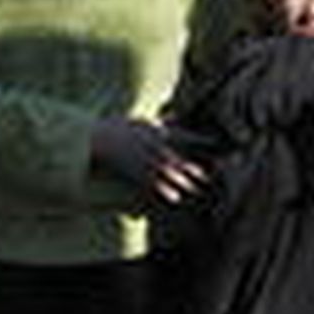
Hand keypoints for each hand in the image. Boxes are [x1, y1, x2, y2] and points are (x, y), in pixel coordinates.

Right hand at [89, 117, 212, 206]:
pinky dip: (163, 189)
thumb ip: (160, 122)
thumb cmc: (120, 128)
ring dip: (180, 181)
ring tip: (193, 188)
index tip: (215, 143)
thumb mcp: (141, 121)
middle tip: (206, 176)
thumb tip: (174, 116)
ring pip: (166, 172)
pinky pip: (151, 182)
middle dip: (191, 167)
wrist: (98, 138)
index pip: (183, 135)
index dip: (200, 140)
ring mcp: (143, 159)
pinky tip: (174, 197)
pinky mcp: (134, 172)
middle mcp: (152, 145)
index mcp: (156, 131)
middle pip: (177, 158)